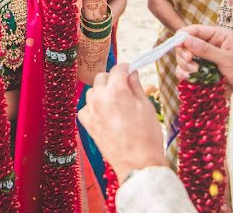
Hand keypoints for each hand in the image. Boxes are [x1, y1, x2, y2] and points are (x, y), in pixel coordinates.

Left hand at [78, 64, 165, 180]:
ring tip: (115, 104)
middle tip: (124, 88)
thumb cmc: (147, 136)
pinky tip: (105, 115)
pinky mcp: (87, 124)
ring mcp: (91, 111)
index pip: (117, 69)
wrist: (137, 163)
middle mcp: (100, 98)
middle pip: (102, 77)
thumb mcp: (146, 106)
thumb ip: (136, 87)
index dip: (126, 69)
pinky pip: (85, 107)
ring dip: (102, 93)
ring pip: (92, 91)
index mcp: (117, 91)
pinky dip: (93, 108)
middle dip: (112, 79)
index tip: (130, 72)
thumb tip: (132, 73)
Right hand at [175, 24, 232, 91]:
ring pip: (183, 58)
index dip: (183, 36)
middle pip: (185, 44)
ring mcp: (204, 59)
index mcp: (217, 35)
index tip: (178, 46)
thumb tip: (186, 40)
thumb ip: (206, 50)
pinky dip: (184, 74)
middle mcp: (208, 44)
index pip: (194, 30)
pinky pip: (186, 70)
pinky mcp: (201, 71)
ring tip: (194, 72)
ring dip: (185, 65)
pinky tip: (190, 78)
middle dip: (184, 53)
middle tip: (189, 61)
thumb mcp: (228, 59)